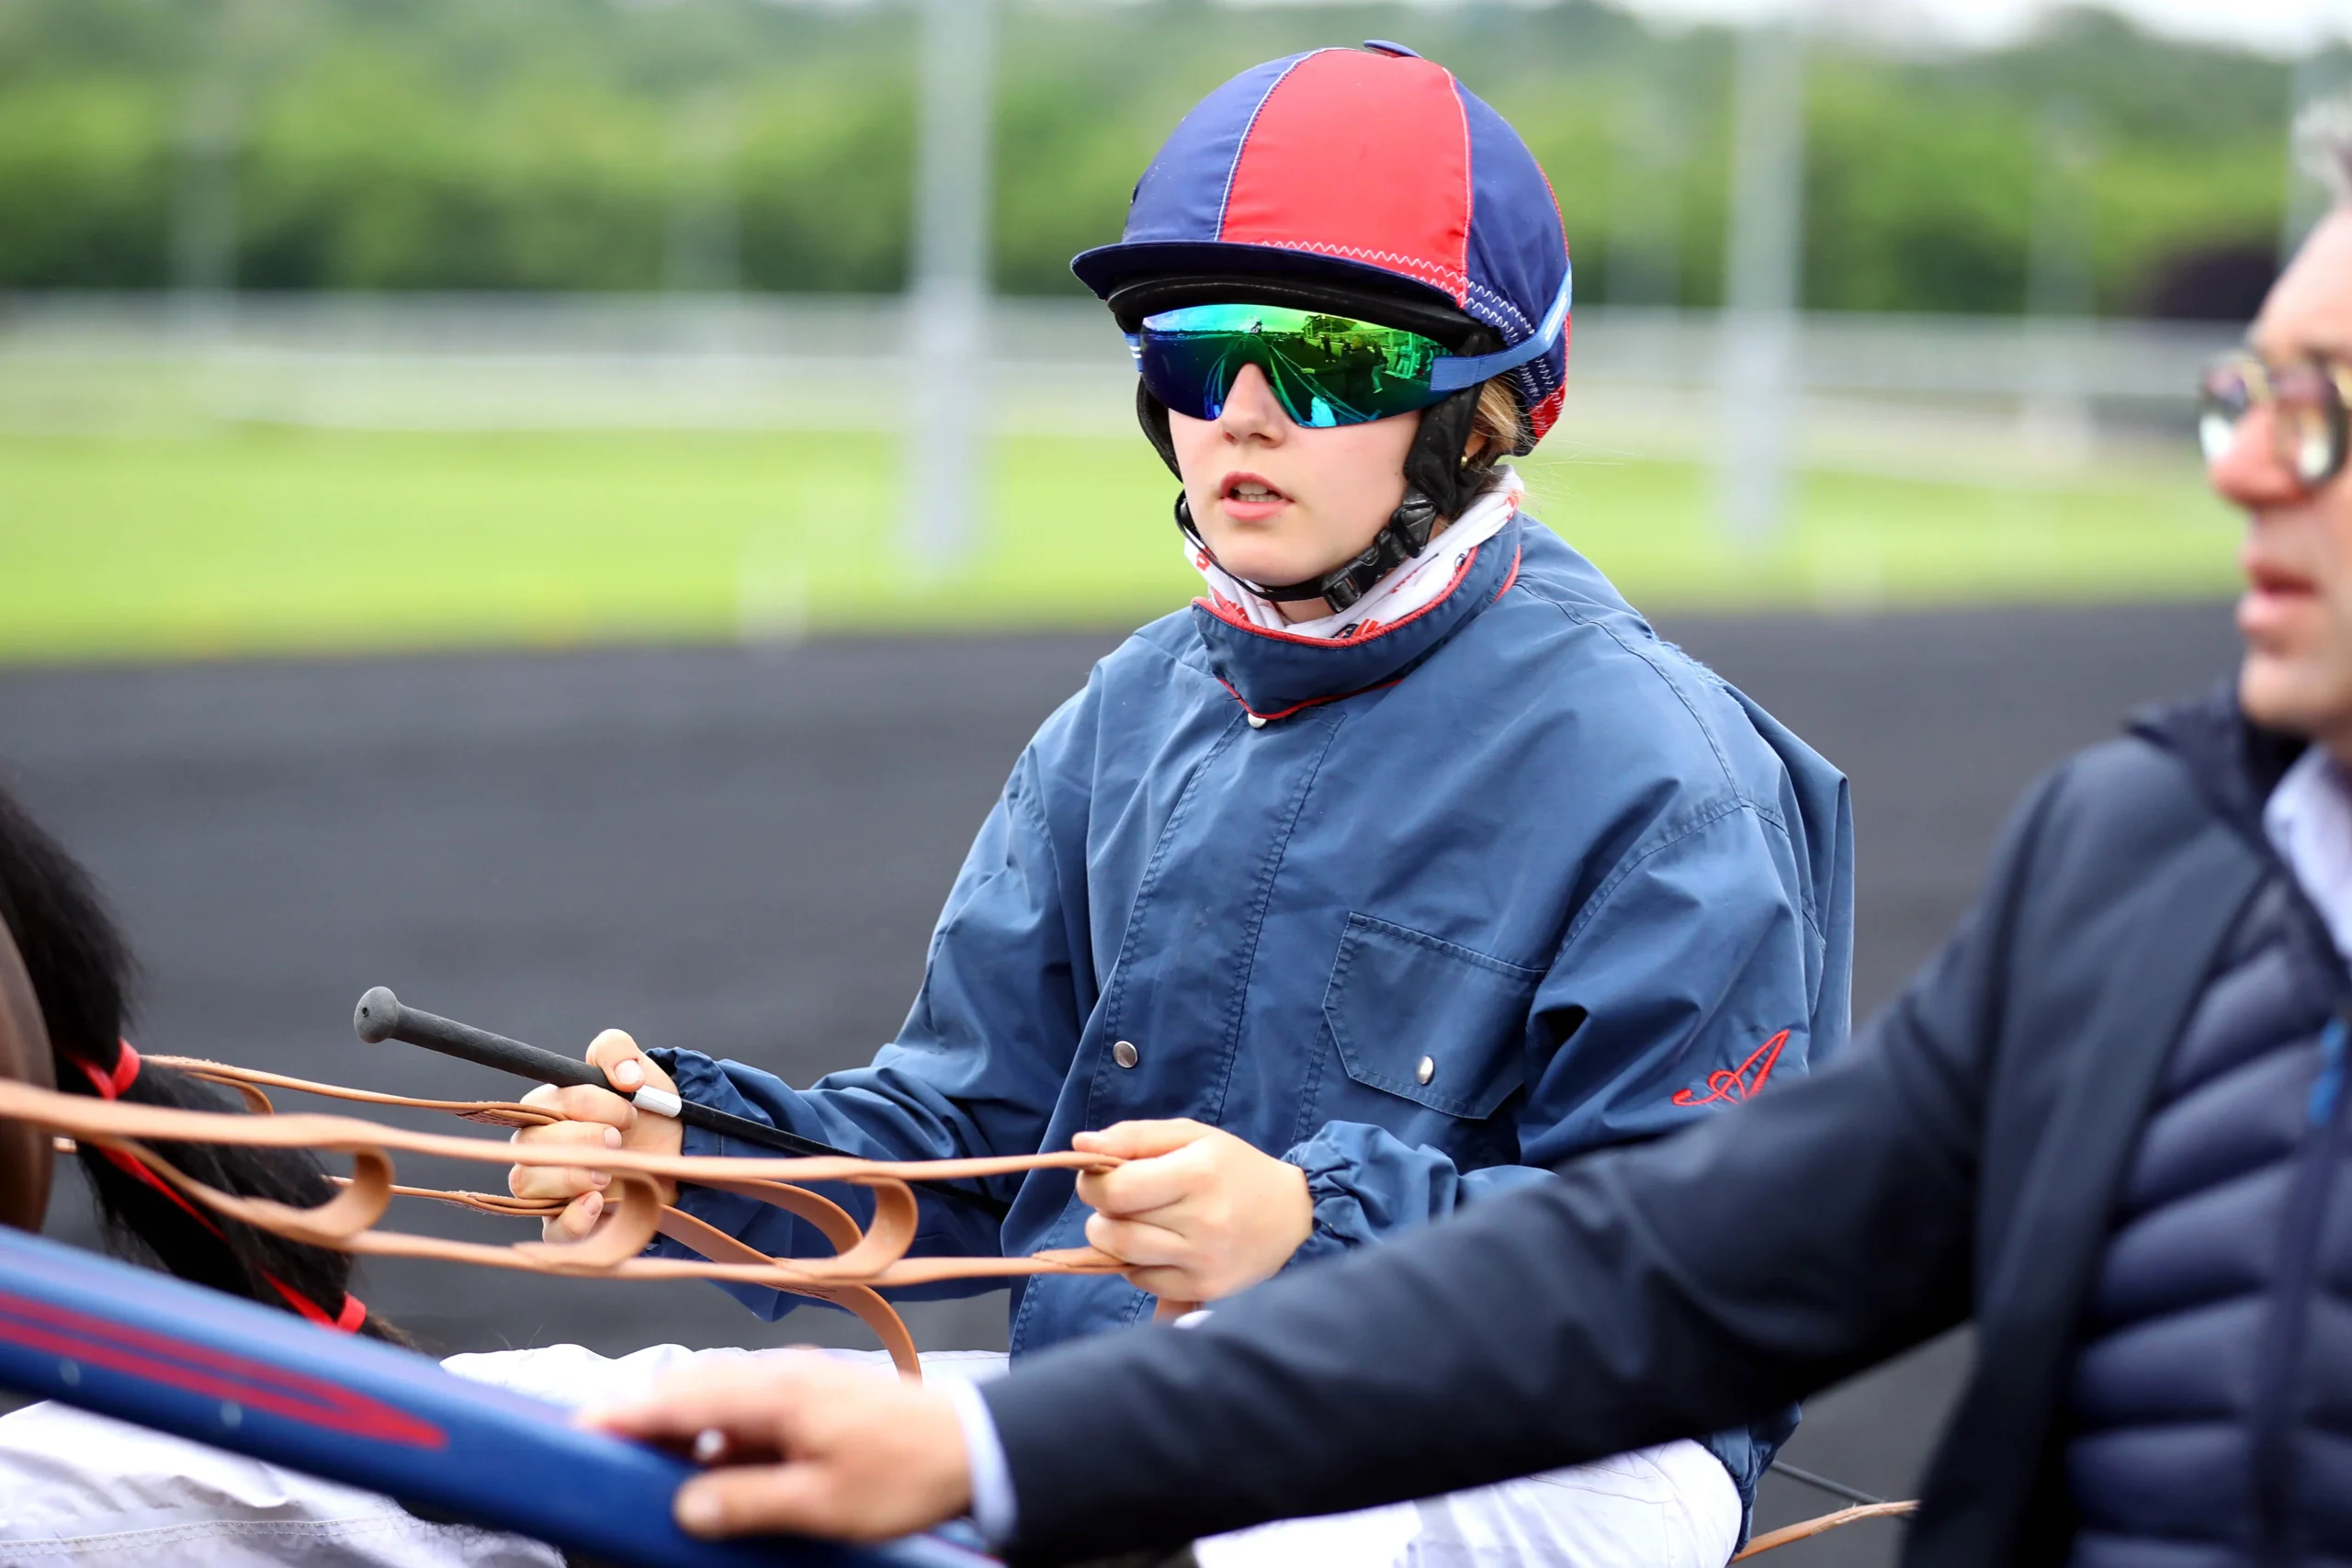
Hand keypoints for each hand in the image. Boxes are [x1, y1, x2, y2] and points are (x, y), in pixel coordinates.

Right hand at [507, 1029, 682, 1239]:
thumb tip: (625, 1077)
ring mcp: (549, 1188)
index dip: (587, 1104)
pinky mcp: (567, 1223)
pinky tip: (598, 1203)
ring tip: (608, 1173)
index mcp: (548, 1109)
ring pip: (527, 1183)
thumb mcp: (638, 1070)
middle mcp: (537, 1148)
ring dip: (569, 1176)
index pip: (545, 1103)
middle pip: (528, 1144)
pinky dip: (572, 1219)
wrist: (678, 1151)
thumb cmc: (646, 1109)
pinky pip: (551, 1230)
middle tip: (618, 1140)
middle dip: (580, 1140)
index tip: (628, 1108)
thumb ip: (619, 1051)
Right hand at [579, 1352, 972, 1540]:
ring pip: (712, 1400)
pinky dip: (712, 1437)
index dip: (622, 1414)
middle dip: (636, 1420)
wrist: (973, 1445)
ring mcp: (792, 1384)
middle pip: (685, 1391)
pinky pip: (741, 1411)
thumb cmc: (903, 1473)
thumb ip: (748, 1502)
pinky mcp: (807, 1399)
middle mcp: (776, 1376)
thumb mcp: (823, 1503)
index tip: (573, 1431)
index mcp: (774, 1393)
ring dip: (675, 1430)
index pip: (678, 1396)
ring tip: (638, 1470)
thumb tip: (682, 1506)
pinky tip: (706, 1472)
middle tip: (589, 1453)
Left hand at [1072, 1118, 1312, 1305]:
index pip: (1115, 1191)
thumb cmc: (1233, 1169)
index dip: (1093, 1183)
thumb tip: (1079, 1145)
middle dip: (1102, 1213)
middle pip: (1113, 1229)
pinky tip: (1158, 1246)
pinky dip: (1137, 1265)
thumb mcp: (1191, 1136)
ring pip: (1122, 1259)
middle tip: (1120, 1201)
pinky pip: (1143, 1282)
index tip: (1101, 1177)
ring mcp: (1203, 1261)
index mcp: (1197, 1174)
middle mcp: (1202, 1222)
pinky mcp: (1204, 1289)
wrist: (1294, 1217)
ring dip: (1113, 1240)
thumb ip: (1134, 1136)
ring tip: (1135, 1223)